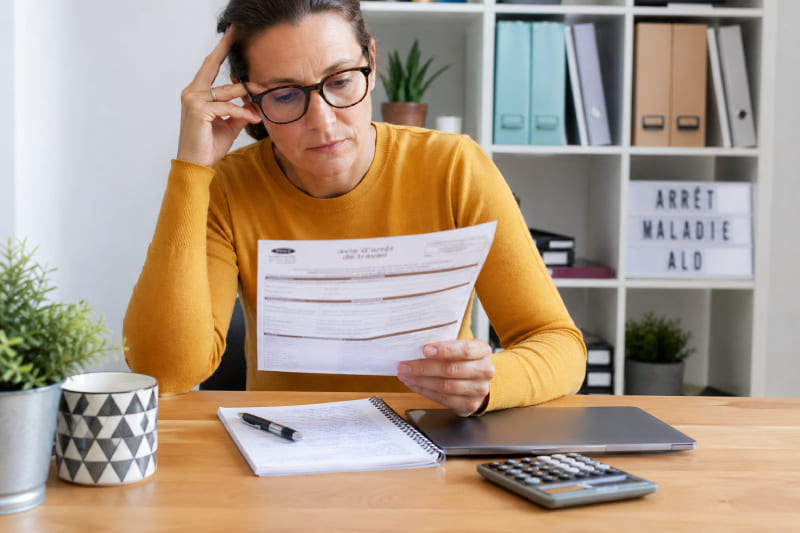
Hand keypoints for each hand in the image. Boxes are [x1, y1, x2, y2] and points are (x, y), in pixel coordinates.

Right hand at [176, 27, 261, 167]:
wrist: (196, 164)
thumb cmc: (209, 145)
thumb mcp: (228, 124)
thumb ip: (239, 110)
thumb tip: (254, 101)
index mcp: (196, 92)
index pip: (211, 67)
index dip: (221, 50)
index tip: (232, 35)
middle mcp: (191, 92)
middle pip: (213, 65)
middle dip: (225, 48)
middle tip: (237, 33)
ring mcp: (193, 100)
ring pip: (227, 91)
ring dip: (248, 94)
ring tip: (264, 96)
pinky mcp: (198, 111)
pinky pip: (228, 108)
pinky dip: (243, 113)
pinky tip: (255, 119)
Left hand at [397, 340, 494, 416]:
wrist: (478, 380)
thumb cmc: (464, 360)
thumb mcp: (461, 347)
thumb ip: (445, 346)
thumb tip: (416, 347)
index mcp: (483, 351)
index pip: (464, 350)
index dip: (443, 350)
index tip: (424, 349)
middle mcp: (485, 370)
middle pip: (451, 369)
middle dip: (423, 367)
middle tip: (405, 365)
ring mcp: (479, 390)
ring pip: (445, 386)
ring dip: (421, 381)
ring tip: (406, 375)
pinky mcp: (470, 404)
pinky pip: (443, 399)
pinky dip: (425, 391)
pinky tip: (415, 385)